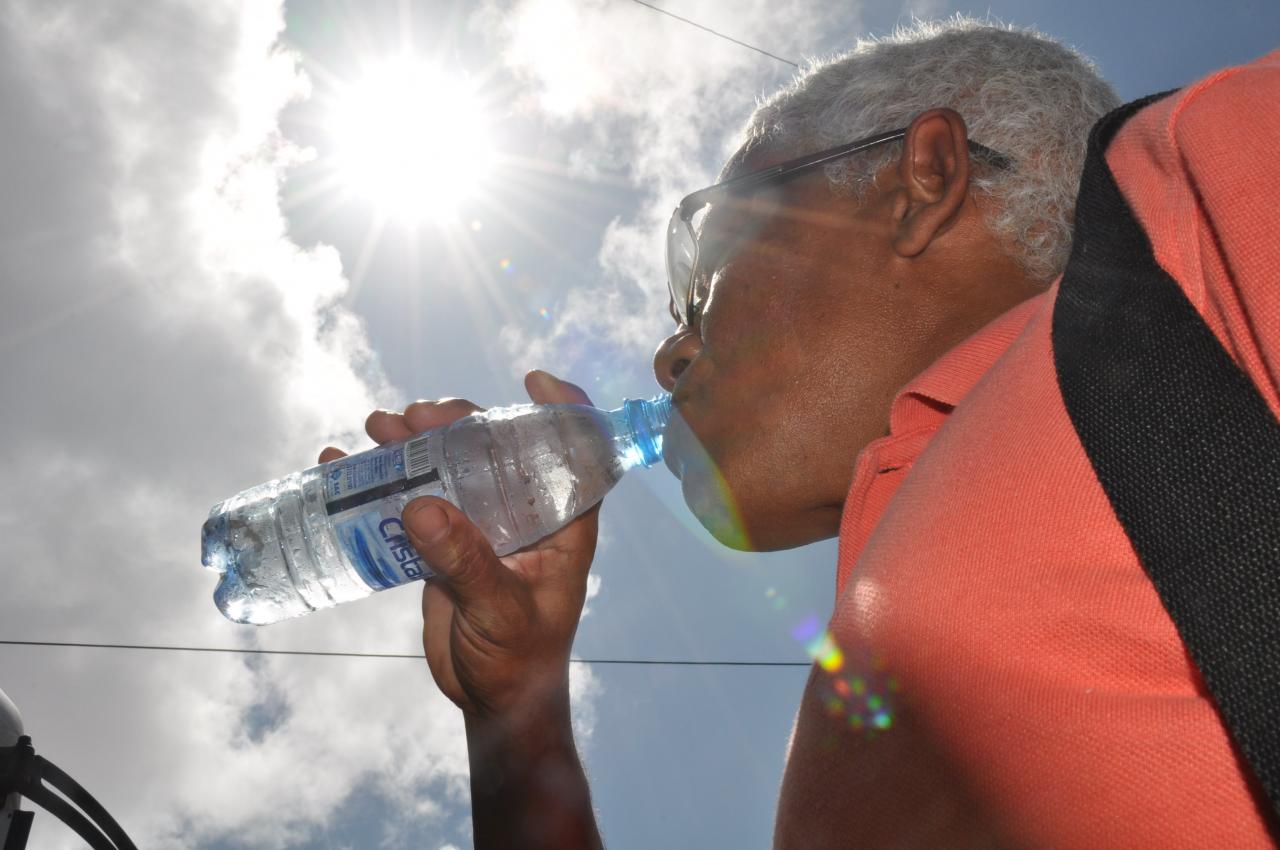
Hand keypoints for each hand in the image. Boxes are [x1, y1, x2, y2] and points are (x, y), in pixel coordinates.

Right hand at [318, 370, 597, 720]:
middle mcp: (525, 516)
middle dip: (457, 422)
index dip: (561, 410)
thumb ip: (465, 561)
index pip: (576, 454)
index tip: (531, 378)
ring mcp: (482, 528)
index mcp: (563, 523)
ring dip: (413, 444)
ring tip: (376, 426)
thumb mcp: (500, 609)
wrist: (494, 704)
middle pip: (495, 450)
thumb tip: (421, 505)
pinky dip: (382, 483)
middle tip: (415, 414)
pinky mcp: (445, 547)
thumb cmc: (521, 659)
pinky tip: (344, 465)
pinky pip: (414, 502)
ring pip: (450, 470)